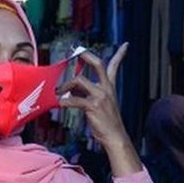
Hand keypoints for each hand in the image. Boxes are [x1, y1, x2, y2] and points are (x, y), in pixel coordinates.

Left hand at [58, 43, 141, 174]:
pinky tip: (59, 104)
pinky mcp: (93, 106)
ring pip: (79, 81)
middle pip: (98, 65)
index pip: (115, 67)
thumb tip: (72, 87)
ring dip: (65, 85)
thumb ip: (88, 93)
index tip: (126, 45)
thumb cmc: (106, 123)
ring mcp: (100, 97)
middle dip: (86, 56)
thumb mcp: (100, 105)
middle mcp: (106, 89)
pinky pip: (74, 99)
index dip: (120, 55)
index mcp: (110, 88)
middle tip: (75, 52)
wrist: (115, 137)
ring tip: (58, 92)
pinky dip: (64, 101)